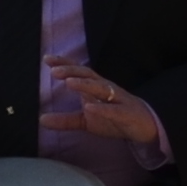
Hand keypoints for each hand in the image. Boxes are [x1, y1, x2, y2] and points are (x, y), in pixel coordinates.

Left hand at [44, 56, 160, 151]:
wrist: (145, 127)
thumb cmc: (114, 119)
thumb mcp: (86, 121)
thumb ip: (65, 120)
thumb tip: (41, 120)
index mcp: (96, 87)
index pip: (79, 71)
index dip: (64, 64)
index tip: (47, 58)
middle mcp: (106, 89)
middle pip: (88, 75)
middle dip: (72, 71)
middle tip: (54, 70)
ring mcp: (118, 100)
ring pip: (101, 88)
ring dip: (85, 84)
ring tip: (68, 82)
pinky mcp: (127, 114)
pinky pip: (114, 111)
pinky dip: (102, 109)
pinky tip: (89, 108)